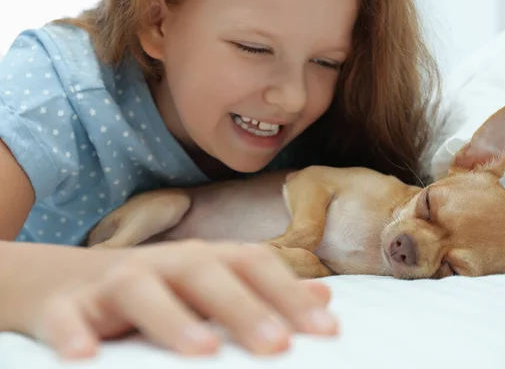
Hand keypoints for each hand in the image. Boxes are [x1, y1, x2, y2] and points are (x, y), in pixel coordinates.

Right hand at [30, 240, 336, 358]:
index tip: (326, 331)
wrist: (66, 281)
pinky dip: (74, 333)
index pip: (252, 265)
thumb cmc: (156, 289)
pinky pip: (68, 318)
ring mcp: (113, 281)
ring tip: (204, 352)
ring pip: (141, 290)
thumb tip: (323, 299)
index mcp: (202, 260)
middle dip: (243, 307)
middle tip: (277, 346)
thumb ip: (263, 293)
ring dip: (172, 320)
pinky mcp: (67, 306)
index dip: (288, 293)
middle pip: (205, 273)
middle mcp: (163, 263)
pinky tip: (86, 357)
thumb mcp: (210, 287)